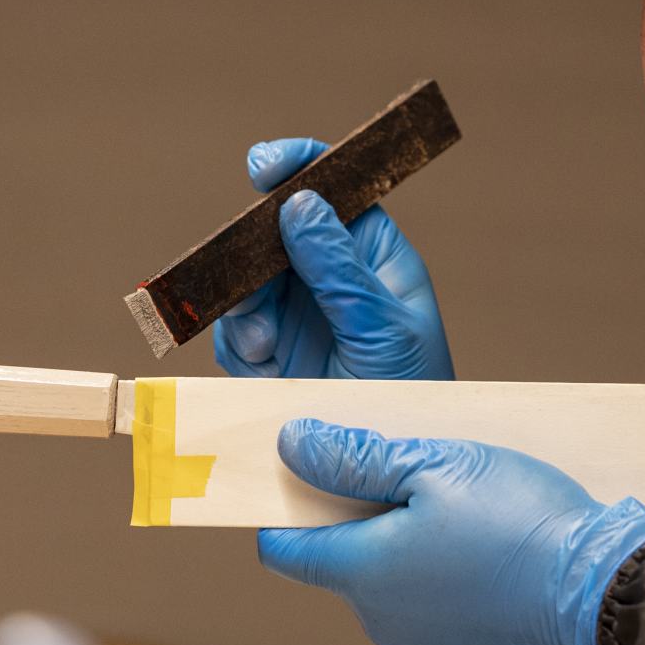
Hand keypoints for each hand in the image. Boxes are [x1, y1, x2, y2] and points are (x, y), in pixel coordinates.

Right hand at [212, 138, 453, 379]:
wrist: (384, 479)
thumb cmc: (411, 399)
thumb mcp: (384, 331)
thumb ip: (340, 270)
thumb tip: (303, 203)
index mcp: (375, 257)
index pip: (337, 192)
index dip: (300, 166)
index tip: (263, 165)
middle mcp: (333, 278)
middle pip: (274, 233)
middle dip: (253, 258)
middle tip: (248, 287)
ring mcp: (299, 314)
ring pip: (246, 282)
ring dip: (244, 310)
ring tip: (264, 348)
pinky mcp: (272, 352)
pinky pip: (234, 329)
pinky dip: (239, 347)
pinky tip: (264, 371)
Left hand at [257, 419, 644, 644]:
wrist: (604, 595)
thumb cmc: (522, 524)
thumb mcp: (436, 465)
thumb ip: (357, 458)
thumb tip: (292, 444)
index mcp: (362, 572)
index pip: (283, 546)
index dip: (284, 500)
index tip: (303, 460)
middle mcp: (381, 616)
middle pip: (340, 551)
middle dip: (358, 502)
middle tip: (403, 455)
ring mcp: (422, 637)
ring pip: (387, 569)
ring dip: (403, 527)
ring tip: (453, 486)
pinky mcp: (462, 643)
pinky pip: (427, 590)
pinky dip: (437, 556)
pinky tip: (480, 525)